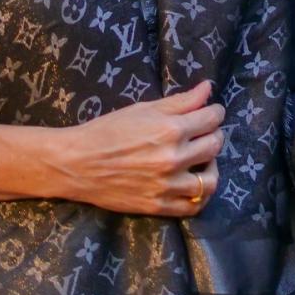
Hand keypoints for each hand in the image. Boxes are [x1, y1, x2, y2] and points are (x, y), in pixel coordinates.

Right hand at [48, 80, 223, 215]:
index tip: (211, 111)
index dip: (215, 112)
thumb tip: (208, 88)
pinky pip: (193, 206)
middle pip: (214, 146)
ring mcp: (167, 186)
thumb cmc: (109, 130)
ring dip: (212, 166)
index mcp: (171, 130)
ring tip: (202, 159)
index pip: (211, 119)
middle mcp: (174, 159)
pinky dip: (200, 195)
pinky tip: (193, 182)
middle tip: (205, 131)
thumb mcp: (145, 108)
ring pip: (210, 180)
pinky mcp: (159, 206)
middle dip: (214, 134)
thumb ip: (181, 101)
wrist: (78, 163)